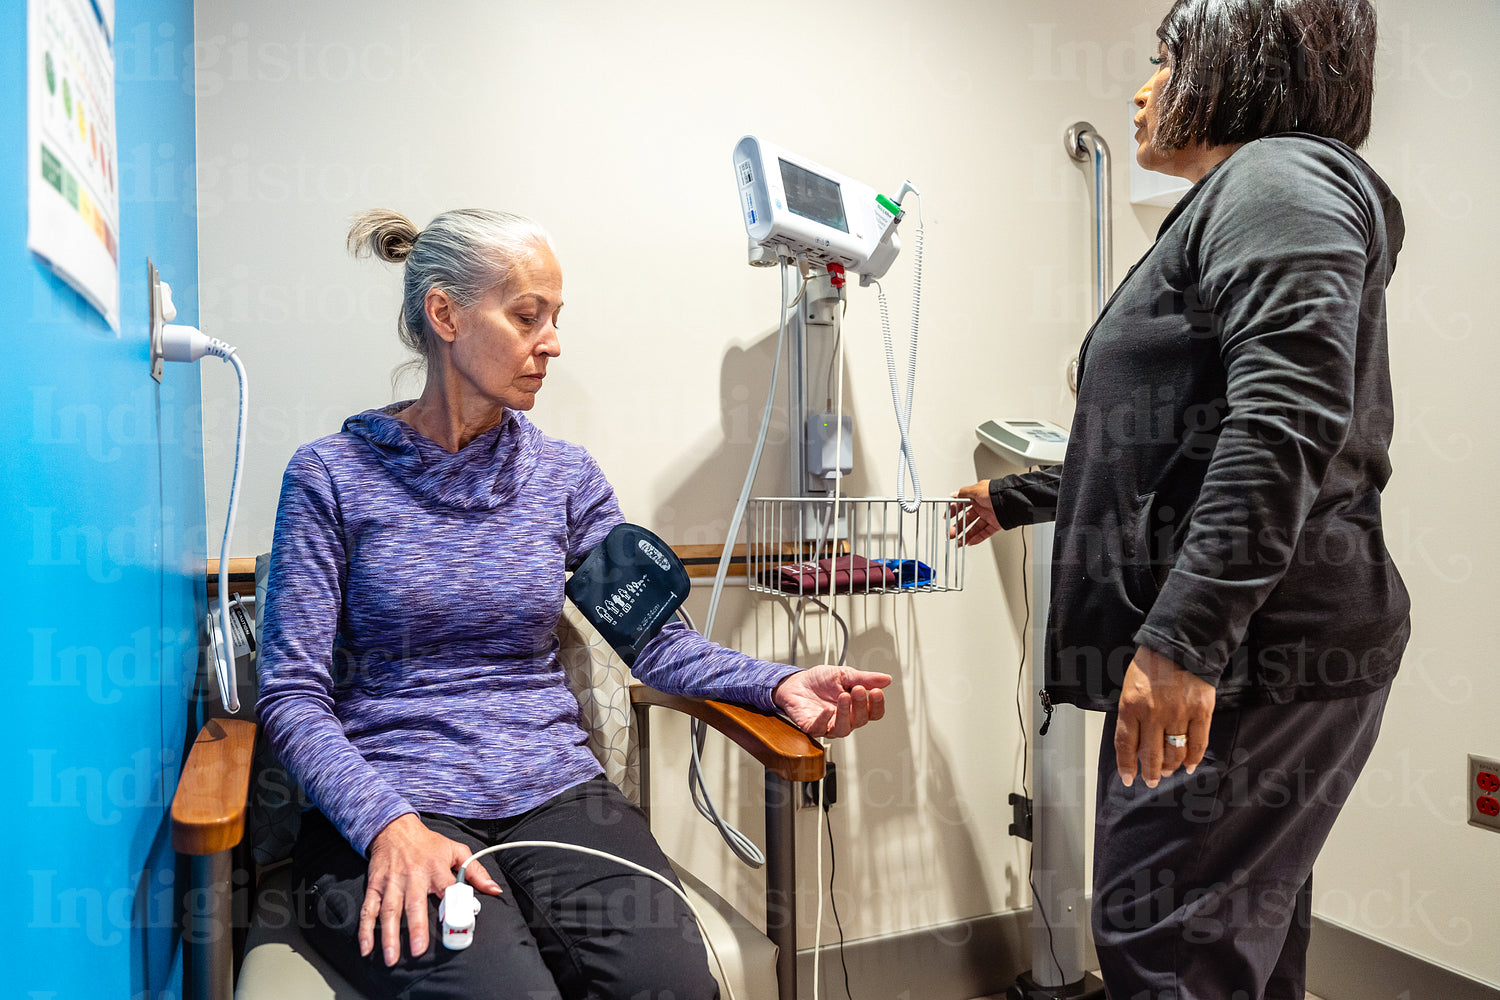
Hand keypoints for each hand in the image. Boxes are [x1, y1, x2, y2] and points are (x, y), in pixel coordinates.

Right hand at [360, 814, 504, 965]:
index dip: (454, 905)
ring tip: (391, 958)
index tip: (457, 924)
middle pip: (414, 904)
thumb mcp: (456, 851)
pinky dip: (365, 929)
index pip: (448, 889)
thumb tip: (494, 890)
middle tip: (418, 951)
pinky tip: (366, 947)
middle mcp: (413, 877)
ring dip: (389, 935)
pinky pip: (369, 909)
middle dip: (416, 928)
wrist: (395, 828)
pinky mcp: (376, 886)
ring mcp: (392, 882)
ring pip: (389, 910)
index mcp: (437, 869)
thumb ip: (476, 872)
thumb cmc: (429, 844)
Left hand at [773, 665, 890, 736]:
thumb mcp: (843, 674)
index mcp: (855, 707)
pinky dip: (824, 720)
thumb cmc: (819, 681)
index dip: (877, 704)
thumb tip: (886, 679)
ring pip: (843, 729)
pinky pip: (820, 729)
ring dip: (845, 713)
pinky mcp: (812, 727)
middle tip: (858, 689)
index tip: (876, 691)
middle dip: (861, 704)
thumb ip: (864, 678)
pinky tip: (827, 710)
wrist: (795, 682)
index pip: (873, 712)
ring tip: (844, 696)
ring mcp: (828, 725)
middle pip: (860, 720)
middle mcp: (844, 718)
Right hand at [949, 481, 1000, 545]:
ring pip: (975, 528)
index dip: (954, 511)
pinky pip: (985, 533)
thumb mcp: (975, 490)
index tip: (947, 518)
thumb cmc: (995, 492)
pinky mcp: (995, 524)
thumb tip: (953, 494)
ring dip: (966, 535)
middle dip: (958, 527)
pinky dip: (978, 538)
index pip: (962, 505)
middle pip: (967, 519)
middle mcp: (982, 506)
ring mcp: (989, 516)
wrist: (1010, 500)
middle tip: (951, 533)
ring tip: (959, 542)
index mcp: (976, 497)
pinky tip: (970, 542)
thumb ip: (963, 493)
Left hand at [1114, 646, 1214, 787]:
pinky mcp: (1201, 712)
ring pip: (1174, 753)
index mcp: (1131, 706)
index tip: (1129, 779)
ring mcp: (1179, 714)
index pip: (1126, 745)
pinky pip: (1198, 744)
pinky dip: (1194, 759)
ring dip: (1170, 767)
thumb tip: (1135, 745)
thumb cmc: (1151, 665)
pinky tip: (1189, 767)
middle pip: (1151, 755)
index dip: (1127, 766)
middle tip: (1151, 780)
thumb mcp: (1130, 687)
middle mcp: (1153, 714)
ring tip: (1167, 772)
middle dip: (1150, 772)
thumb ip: (1131, 715)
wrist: (1180, 645)